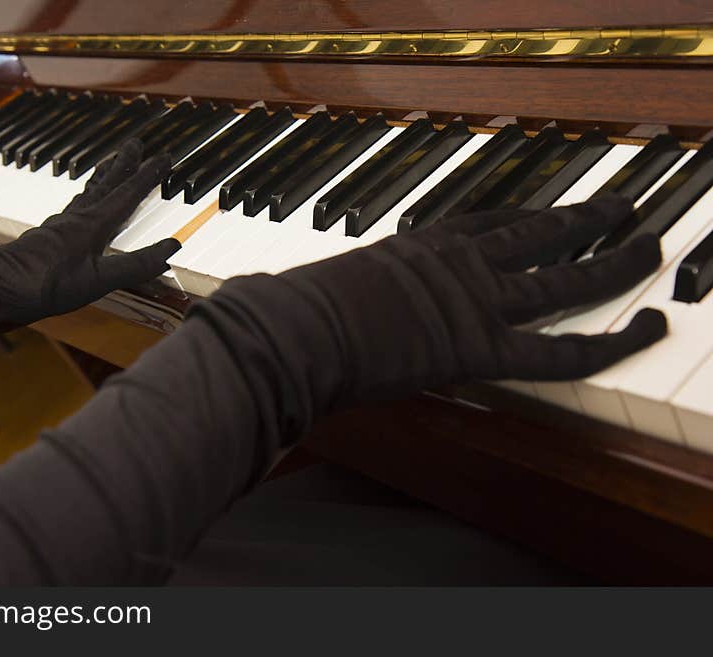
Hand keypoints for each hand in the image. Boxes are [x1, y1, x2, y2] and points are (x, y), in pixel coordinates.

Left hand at [0, 140, 179, 345]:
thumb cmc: (47, 286)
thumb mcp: (98, 280)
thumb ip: (135, 265)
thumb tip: (173, 247)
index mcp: (93, 225)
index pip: (127, 194)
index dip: (147, 176)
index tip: (164, 156)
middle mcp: (77, 218)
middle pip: (106, 184)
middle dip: (123, 163)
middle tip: (136, 143)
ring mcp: (59, 225)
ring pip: (88, 193)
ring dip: (104, 177)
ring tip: (112, 165)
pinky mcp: (46, 236)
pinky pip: (74, 207)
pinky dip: (86, 197)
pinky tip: (82, 205)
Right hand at [205, 195, 666, 410]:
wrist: (292, 332)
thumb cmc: (287, 312)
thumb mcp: (311, 289)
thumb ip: (314, 291)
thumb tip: (264, 299)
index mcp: (417, 246)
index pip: (485, 222)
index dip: (526, 217)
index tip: (550, 212)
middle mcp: (455, 264)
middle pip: (536, 234)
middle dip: (583, 221)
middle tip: (620, 210)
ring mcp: (474, 301)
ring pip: (564, 276)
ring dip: (613, 259)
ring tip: (647, 247)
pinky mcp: (483, 346)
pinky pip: (563, 349)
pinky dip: (612, 340)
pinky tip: (648, 328)